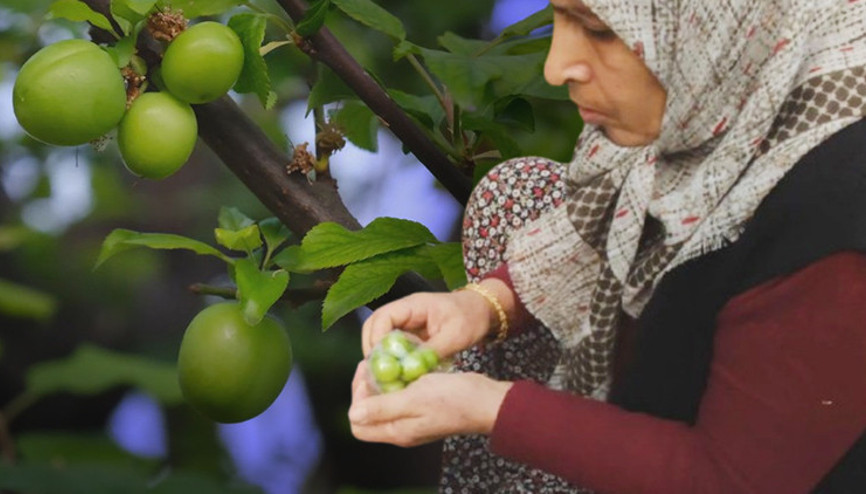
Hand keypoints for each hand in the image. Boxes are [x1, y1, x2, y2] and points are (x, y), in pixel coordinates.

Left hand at [348, 361, 512, 446]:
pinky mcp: (425, 408)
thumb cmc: (453, 400)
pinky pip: (402, 397)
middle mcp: (403, 429)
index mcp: (397, 431)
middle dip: (367, 387)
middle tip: (375, 363)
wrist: (487, 401)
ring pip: (385, 402)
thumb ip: (382, 408)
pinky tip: (407, 367)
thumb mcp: (414, 399)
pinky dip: (399, 382)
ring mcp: (414, 419)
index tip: (366, 374)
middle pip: (369, 413)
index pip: (358, 424)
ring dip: (383, 382)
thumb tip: (353, 415)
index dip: (356, 399)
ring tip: (390, 362)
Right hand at [361, 278, 516, 358]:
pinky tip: (399, 372)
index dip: (376, 338)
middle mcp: (404, 311)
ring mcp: (406, 321)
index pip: (382, 317)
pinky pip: (393, 343)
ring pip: (381, 335)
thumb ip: (432, 351)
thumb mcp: (455, 336)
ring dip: (380, 354)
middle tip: (377, 372)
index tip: (380, 361)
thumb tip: (410, 368)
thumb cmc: (471, 317)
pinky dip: (392, 357)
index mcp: (412, 305)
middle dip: (372, 348)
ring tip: (387, 374)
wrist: (482, 310)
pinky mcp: (410, 332)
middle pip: (374, 326)